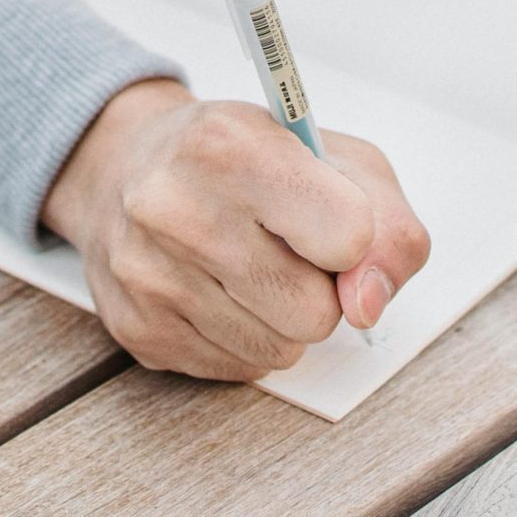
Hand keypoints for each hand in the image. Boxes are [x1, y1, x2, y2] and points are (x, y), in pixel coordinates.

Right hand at [41, 79, 432, 379]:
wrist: (128, 167)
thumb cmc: (248, 162)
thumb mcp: (336, 160)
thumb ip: (387, 228)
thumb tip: (366, 305)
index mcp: (231, 147)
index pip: (349, 238)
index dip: (355, 242)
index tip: (330, 222)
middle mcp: (176, 208)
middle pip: (314, 313)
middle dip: (317, 292)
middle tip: (285, 251)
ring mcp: (148, 273)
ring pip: (278, 350)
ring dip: (281, 320)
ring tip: (248, 268)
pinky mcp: (138, 328)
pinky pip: (239, 368)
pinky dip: (244, 338)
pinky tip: (216, 291)